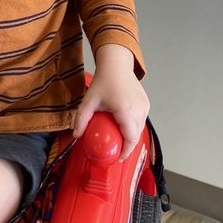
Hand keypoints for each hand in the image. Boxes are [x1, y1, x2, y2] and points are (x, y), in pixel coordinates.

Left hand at [73, 44, 148, 159]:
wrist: (116, 65)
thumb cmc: (104, 81)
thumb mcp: (89, 101)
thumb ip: (81, 119)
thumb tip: (76, 136)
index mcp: (126, 111)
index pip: (130, 139)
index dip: (125, 151)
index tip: (117, 158)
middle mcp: (139, 110)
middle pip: (135, 136)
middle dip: (126, 146)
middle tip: (115, 150)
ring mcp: (145, 107)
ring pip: (139, 129)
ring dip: (130, 136)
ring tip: (118, 140)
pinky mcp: (146, 104)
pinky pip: (141, 121)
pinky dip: (134, 127)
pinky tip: (123, 128)